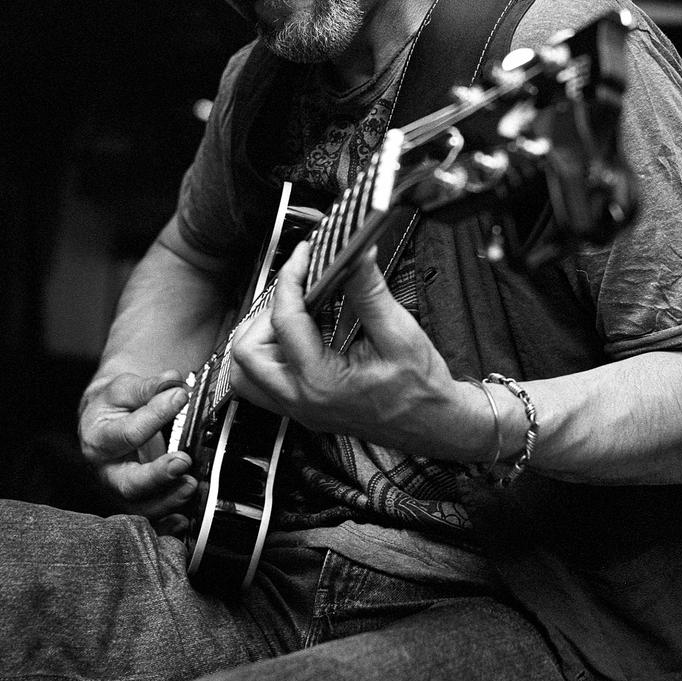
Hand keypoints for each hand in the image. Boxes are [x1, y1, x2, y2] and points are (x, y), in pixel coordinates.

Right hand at [78, 370, 197, 530]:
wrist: (105, 421)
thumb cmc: (115, 406)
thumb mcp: (125, 389)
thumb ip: (149, 387)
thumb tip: (172, 381)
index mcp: (99, 439)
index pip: (127, 433)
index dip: (155, 414)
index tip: (181, 396)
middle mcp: (106, 471)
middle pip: (127, 483)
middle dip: (156, 476)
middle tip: (182, 461)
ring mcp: (121, 491)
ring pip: (140, 508)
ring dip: (167, 501)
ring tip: (191, 485)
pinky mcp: (137, 502)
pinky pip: (150, 522)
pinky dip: (166, 526)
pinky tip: (184, 519)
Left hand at [228, 242, 490, 462]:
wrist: (435, 425)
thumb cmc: (421, 390)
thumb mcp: (399, 334)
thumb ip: (370, 292)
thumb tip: (355, 255)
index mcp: (321, 382)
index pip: (285, 321)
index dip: (292, 279)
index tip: (304, 256)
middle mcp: (301, 400)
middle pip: (247, 353)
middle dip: (265, 314)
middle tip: (297, 294)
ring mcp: (298, 409)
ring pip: (245, 374)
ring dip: (259, 339)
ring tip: (292, 317)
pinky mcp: (303, 409)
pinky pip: (263, 384)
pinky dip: (269, 357)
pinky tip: (297, 339)